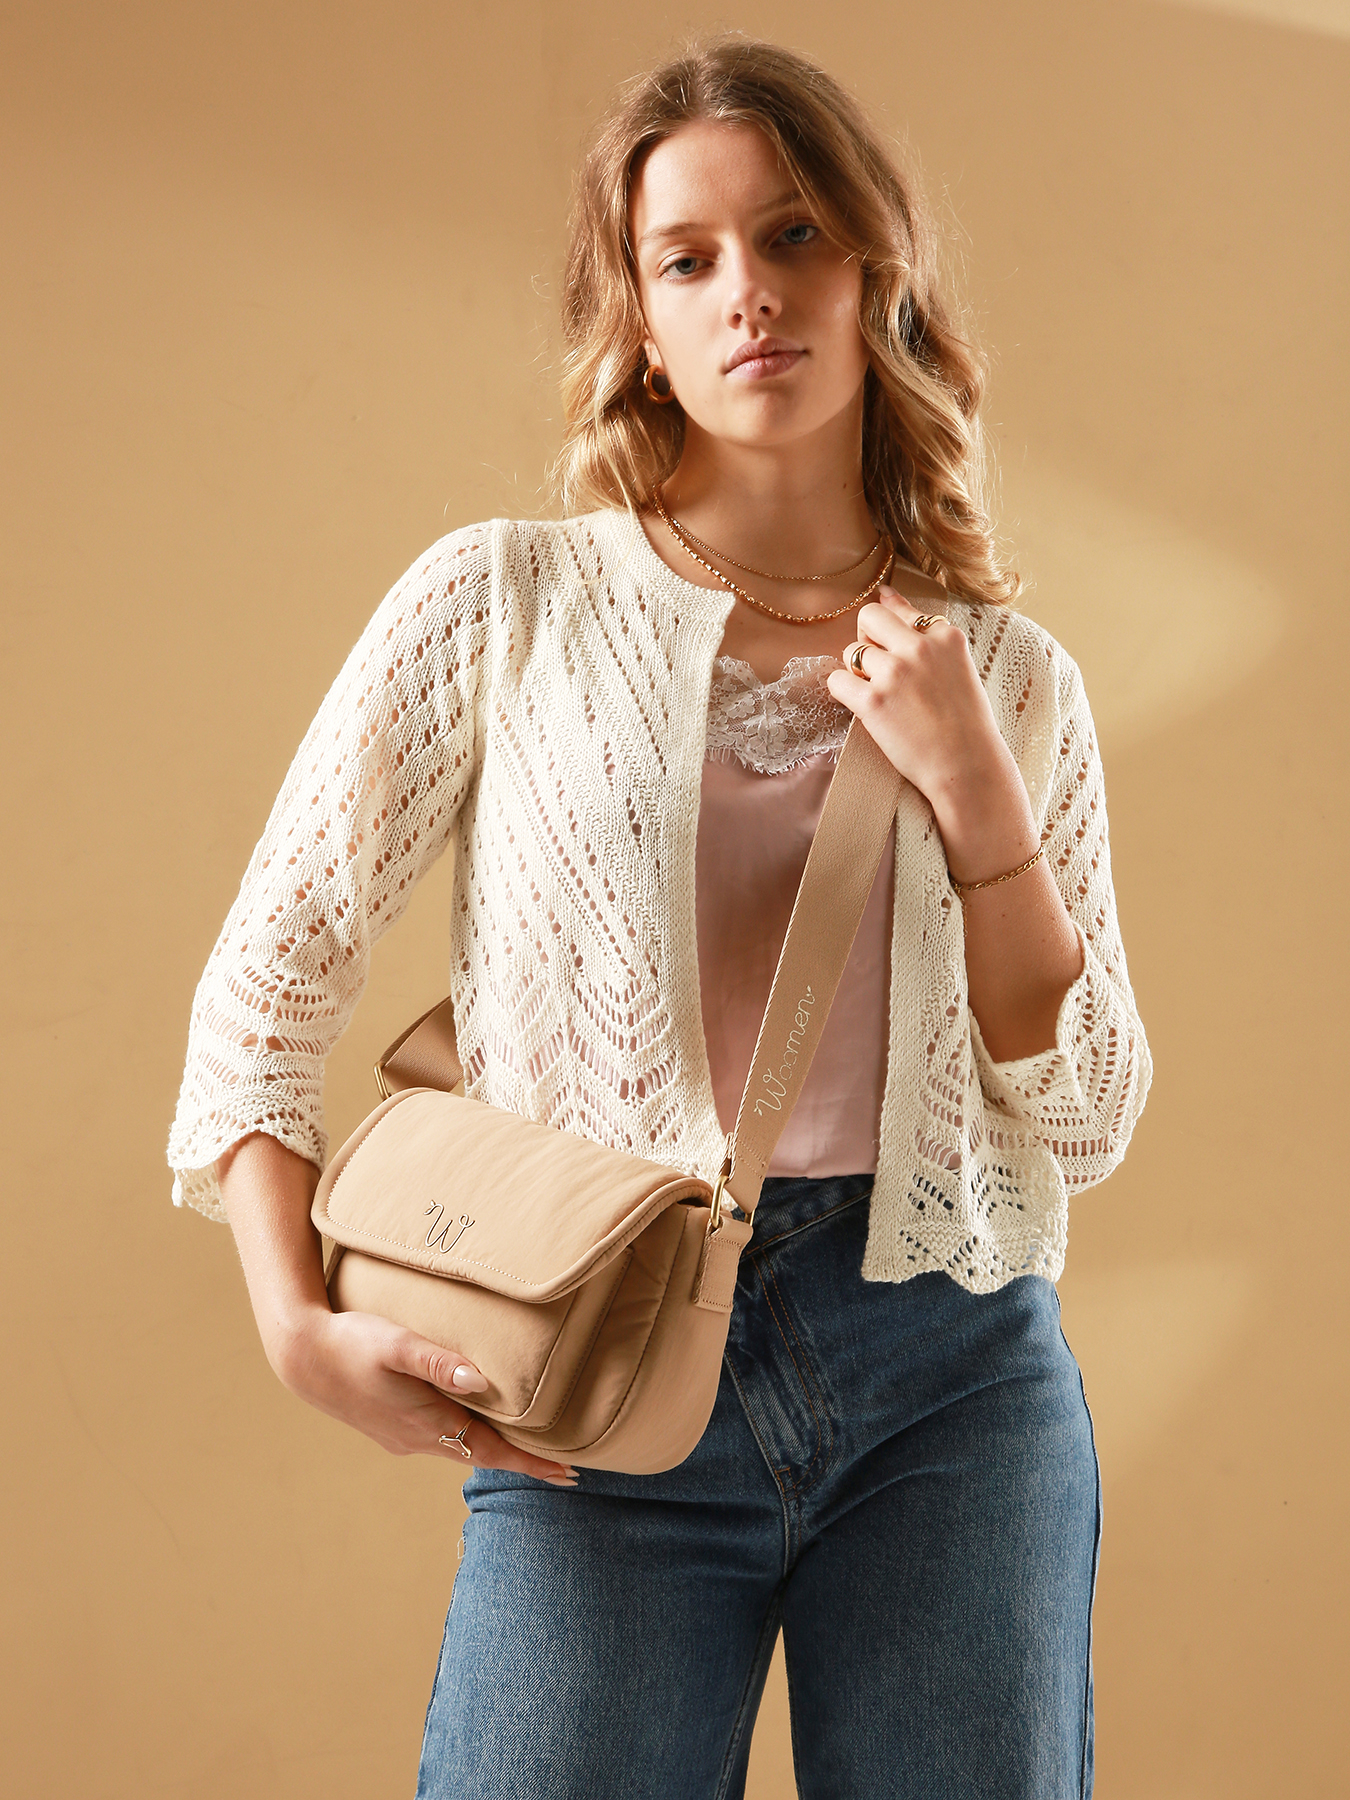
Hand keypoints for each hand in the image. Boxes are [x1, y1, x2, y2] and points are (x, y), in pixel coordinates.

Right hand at [268, 1305, 578, 1486]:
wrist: (302, 1357)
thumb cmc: (352, 1343)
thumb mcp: (397, 1345)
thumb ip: (438, 1362)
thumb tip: (481, 1382)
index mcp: (428, 1423)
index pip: (493, 1452)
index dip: (532, 1464)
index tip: (568, 1475)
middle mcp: (418, 1439)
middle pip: (482, 1454)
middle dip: (522, 1461)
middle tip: (562, 1466)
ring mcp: (403, 1438)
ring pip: (460, 1447)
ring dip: (494, 1449)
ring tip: (528, 1445)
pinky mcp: (391, 1428)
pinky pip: (441, 1438)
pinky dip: (467, 1435)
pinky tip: (472, 1420)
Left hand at [826, 585, 1036, 881]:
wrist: (967, 766)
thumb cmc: (965, 722)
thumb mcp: (957, 665)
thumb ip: (926, 632)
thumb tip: (886, 593)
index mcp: (945, 634)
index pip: (897, 609)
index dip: (886, 630)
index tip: (889, 646)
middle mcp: (919, 647)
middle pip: (867, 617)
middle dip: (866, 639)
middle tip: (877, 668)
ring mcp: (895, 674)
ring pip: (850, 651)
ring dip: (857, 672)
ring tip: (880, 695)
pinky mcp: (873, 702)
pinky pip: (837, 681)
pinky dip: (844, 693)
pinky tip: (864, 708)